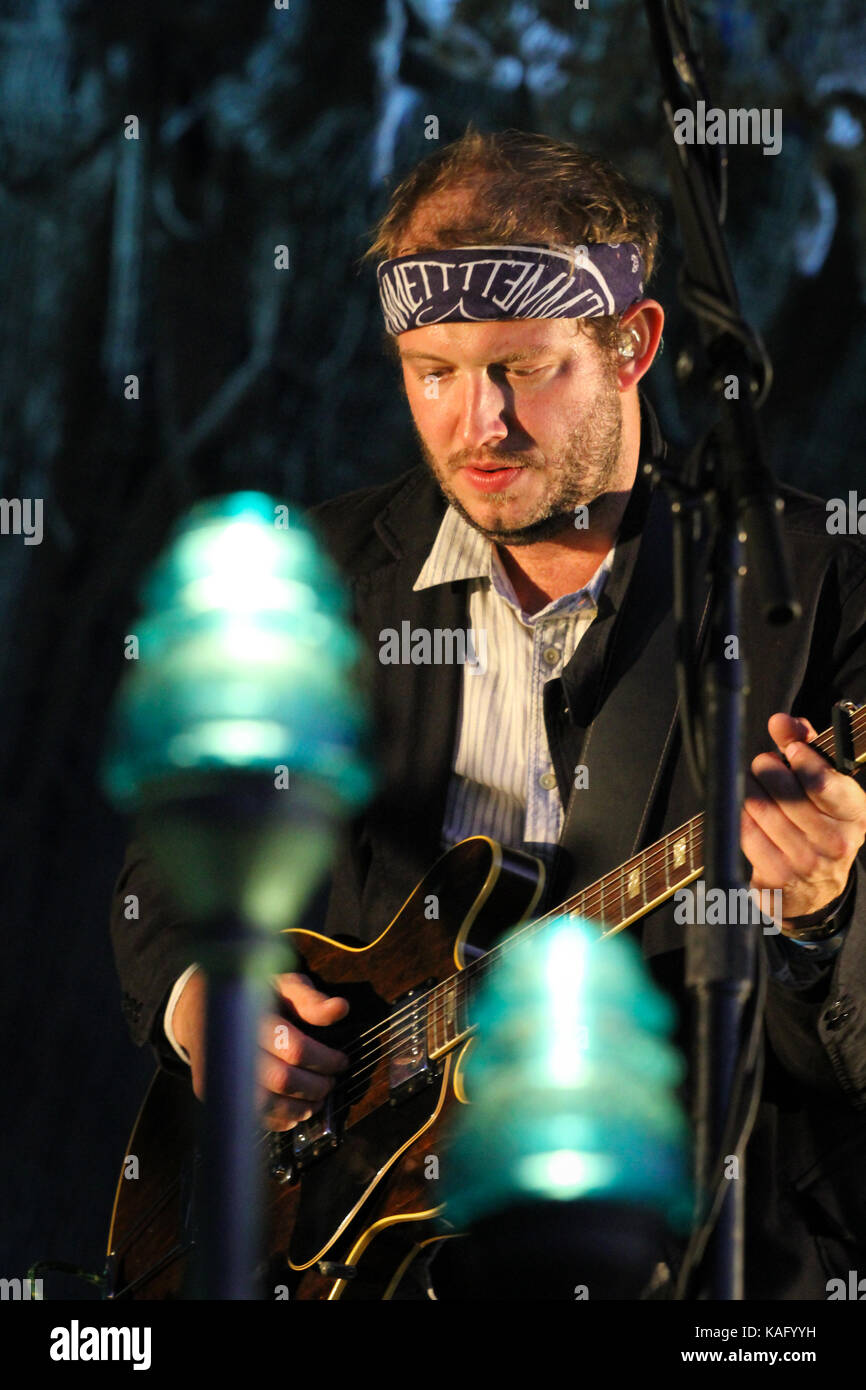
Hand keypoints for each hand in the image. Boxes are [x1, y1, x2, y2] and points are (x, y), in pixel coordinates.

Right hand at [172, 969, 348, 1131]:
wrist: (200, 1007)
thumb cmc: (251, 995)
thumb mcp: (281, 985)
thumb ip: (310, 1000)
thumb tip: (340, 1009)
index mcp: (251, 1015)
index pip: (294, 1048)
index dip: (324, 1059)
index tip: (341, 1061)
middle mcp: (231, 1047)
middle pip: (282, 1080)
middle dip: (315, 1086)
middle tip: (331, 1082)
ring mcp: (218, 1073)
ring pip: (266, 1105)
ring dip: (300, 1107)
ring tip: (318, 1098)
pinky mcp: (211, 1093)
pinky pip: (249, 1116)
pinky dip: (279, 1119)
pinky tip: (295, 1110)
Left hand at [741, 713, 865, 930]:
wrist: (816, 887)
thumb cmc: (820, 821)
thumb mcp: (825, 782)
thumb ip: (806, 745)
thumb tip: (782, 722)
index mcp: (856, 814)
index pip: (822, 781)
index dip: (800, 757)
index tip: (790, 749)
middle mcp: (835, 842)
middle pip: (782, 791)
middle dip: (767, 769)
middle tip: (765, 765)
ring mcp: (806, 864)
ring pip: (759, 809)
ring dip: (749, 789)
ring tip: (754, 786)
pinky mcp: (777, 878)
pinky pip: (745, 833)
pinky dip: (741, 816)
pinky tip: (748, 812)